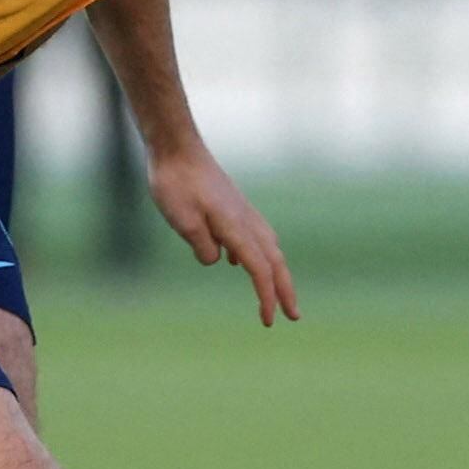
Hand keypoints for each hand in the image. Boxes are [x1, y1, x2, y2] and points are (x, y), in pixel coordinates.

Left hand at [146, 143, 300, 326]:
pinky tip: (237, 261)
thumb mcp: (182, 220)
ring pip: (268, 247)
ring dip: (275, 272)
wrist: (176, 147)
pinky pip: (253, 235)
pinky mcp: (232, 205)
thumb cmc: (175, 182)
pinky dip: (257, 253)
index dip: (266, 297)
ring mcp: (241, 210)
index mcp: (235, 226)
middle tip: (294, 316)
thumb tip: (220, 261)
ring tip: (277, 292)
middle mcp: (245, 219)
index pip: (259, 270)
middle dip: (285, 290)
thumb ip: (203, 245)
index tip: (268, 321)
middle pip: (274, 261)